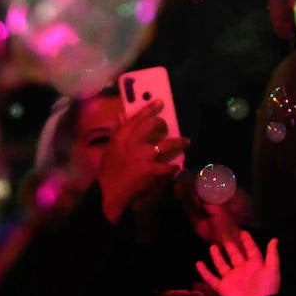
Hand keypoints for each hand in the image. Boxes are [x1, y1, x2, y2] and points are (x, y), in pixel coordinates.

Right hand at [97, 100, 187, 222]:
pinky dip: (173, 167)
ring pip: (167, 143)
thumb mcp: (110, 149)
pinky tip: (176, 166)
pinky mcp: (150, 170)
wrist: (109, 193)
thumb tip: (121, 114)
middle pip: (153, 125)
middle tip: (167, 126)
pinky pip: (167, 166)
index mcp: (121, 137)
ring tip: (186, 142)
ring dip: (179, 142)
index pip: (137, 117)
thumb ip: (117, 131)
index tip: (159, 102)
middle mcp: (133, 143)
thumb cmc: (109, 170)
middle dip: (163, 124)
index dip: (150, 108)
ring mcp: (143, 156)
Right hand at [196, 230, 280, 295]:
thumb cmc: (266, 287)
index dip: (248, 241)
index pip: (251, 250)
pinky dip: (204, 272)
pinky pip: (211, 278)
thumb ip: (272, 254)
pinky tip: (198, 263)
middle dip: (231, 247)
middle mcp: (242, 269)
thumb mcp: (273, 269)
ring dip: (217, 256)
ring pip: (222, 265)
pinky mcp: (222, 287)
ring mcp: (231, 278)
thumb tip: (274, 239)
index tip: (243, 232)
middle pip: (235, 256)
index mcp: (255, 264)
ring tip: (212, 246)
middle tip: (225, 237)